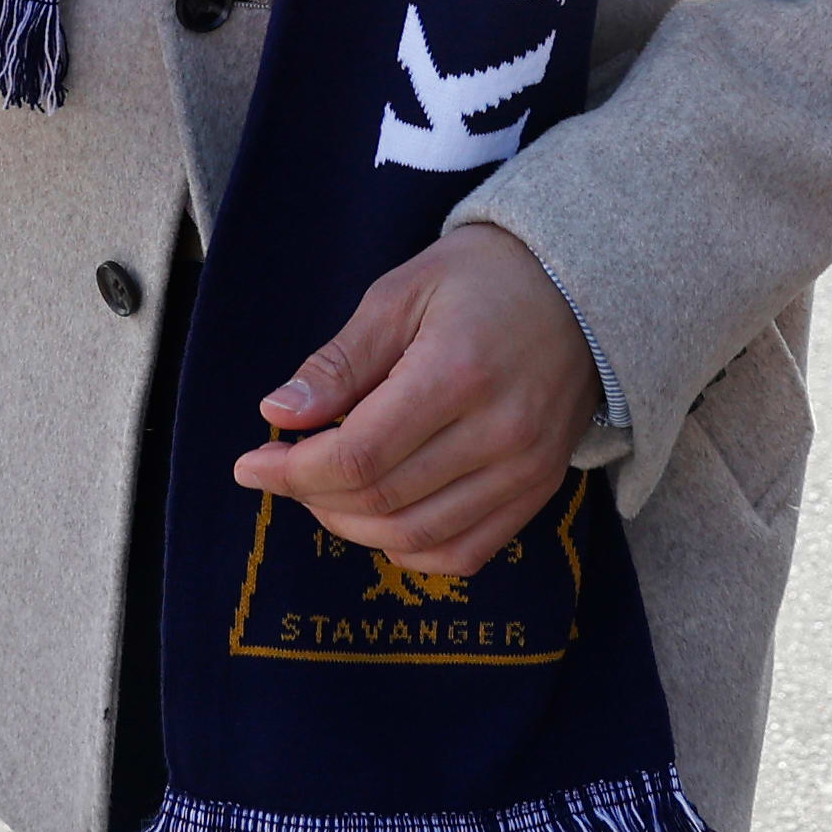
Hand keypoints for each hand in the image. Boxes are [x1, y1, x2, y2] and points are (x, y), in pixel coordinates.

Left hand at [229, 220, 593, 577]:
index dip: (291, 471)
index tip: (250, 463)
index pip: (358, 456)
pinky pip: (463, 553)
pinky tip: (379, 514)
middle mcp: (499, 432)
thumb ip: (340, 362)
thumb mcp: (400, 294)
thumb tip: (278, 414)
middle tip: (279, 468)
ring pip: (416, 536)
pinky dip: (408, 547)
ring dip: (351, 525)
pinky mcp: (539, 490)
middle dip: (310, 495)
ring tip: (322, 489)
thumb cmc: (481, 278)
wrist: (581, 287)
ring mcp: (525, 470)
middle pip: (380, 500)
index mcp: (456, 373)